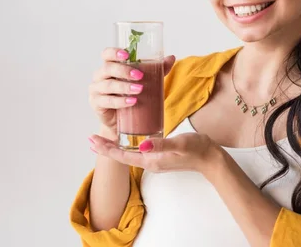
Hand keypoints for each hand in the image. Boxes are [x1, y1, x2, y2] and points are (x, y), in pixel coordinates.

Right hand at [88, 48, 175, 135]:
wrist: (125, 121)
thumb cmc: (132, 95)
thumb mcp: (146, 81)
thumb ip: (157, 69)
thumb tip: (171, 57)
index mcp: (110, 66)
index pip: (106, 54)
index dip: (114, 52)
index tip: (127, 54)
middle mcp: (100, 76)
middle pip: (107, 69)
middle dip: (123, 71)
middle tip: (140, 76)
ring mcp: (96, 90)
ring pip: (107, 85)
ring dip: (124, 87)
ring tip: (139, 90)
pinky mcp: (96, 104)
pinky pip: (106, 102)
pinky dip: (120, 101)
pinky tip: (131, 101)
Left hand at [88, 132, 222, 176]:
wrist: (210, 159)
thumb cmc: (197, 149)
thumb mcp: (179, 144)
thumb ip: (161, 144)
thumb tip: (142, 144)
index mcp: (151, 161)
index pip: (122, 156)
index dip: (106, 149)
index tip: (92, 141)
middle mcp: (150, 162)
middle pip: (122, 155)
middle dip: (106, 147)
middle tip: (90, 138)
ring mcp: (154, 159)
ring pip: (128, 153)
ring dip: (115, 146)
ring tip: (102, 138)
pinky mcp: (159, 155)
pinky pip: (137, 150)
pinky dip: (127, 143)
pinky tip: (126, 137)